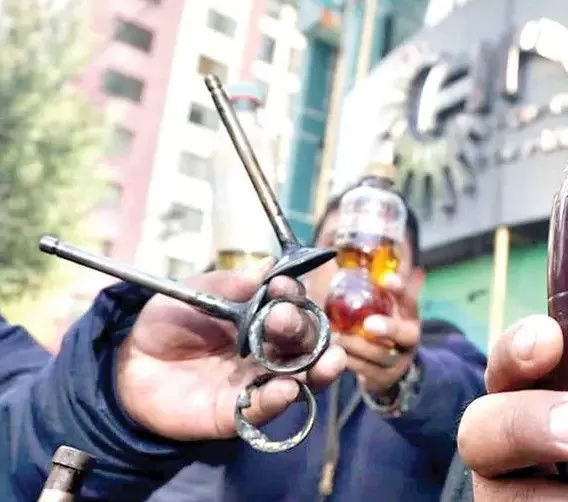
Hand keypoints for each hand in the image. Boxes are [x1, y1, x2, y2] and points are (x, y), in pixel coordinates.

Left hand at [115, 259, 347, 441]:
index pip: (294, 304)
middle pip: (306, 341)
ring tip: (326, 363)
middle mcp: (271, 348)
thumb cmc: (166, 323)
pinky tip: (286, 389)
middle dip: (304, 329)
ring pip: (304, 378)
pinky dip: (281, 400)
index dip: (293, 296)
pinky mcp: (240, 412)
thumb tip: (266, 268)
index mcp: (264, 315)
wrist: (127, 365)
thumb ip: (228, 284)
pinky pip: (268, 409)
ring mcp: (258, 381)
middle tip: (282, 319)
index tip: (282, 287)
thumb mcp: (194, 293)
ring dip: (320, 370)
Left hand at [336, 273, 420, 396]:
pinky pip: (364, 371)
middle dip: (388, 328)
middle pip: (403, 334)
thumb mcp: (383, 306)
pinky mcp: (383, 379)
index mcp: (408, 314)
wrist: (390, 370)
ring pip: (379, 355)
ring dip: (356, 345)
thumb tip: (353, 247)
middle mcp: (408, 338)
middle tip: (369, 324)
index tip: (387, 279)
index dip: (400, 289)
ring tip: (336, 336)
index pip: (410, 299)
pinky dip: (347, 361)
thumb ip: (373, 284)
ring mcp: (398, 361)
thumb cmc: (380, 329)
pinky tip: (332, 352)